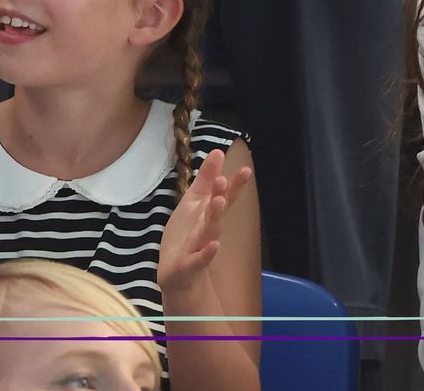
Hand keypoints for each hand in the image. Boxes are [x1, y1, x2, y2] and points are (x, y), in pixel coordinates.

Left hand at [157, 149, 253, 295]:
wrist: (177, 273)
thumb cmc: (187, 234)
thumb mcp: (194, 202)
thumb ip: (207, 179)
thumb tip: (218, 151)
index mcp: (208, 213)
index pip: (224, 197)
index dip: (234, 184)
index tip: (246, 169)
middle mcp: (208, 228)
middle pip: (217, 211)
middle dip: (222, 196)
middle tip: (224, 181)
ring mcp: (200, 247)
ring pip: (209, 231)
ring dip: (214, 217)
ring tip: (219, 202)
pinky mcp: (189, 265)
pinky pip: (199, 259)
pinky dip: (206, 254)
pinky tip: (214, 245)